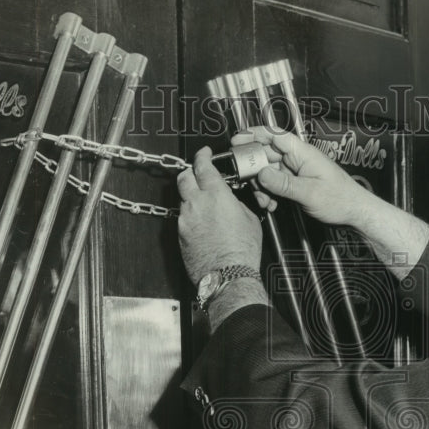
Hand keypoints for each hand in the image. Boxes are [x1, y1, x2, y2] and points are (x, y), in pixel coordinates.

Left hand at [176, 146, 261, 284]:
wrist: (228, 275)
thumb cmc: (242, 251)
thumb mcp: (249, 219)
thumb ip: (235, 203)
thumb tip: (229, 200)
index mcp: (216, 195)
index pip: (202, 166)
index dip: (202, 156)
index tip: (204, 153)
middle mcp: (196, 204)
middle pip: (184, 177)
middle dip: (190, 173)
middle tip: (198, 174)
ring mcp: (185, 219)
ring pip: (183, 199)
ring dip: (191, 197)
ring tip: (204, 206)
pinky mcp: (180, 234)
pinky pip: (183, 218)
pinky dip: (190, 217)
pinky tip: (202, 226)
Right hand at [232, 127, 378, 226]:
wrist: (354, 212)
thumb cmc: (341, 198)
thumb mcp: (310, 192)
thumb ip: (284, 183)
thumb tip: (261, 174)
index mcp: (303, 153)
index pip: (275, 135)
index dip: (254, 134)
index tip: (237, 140)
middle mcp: (297, 159)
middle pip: (266, 154)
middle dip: (253, 167)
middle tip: (244, 179)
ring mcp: (295, 171)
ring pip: (268, 172)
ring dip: (261, 186)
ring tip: (264, 200)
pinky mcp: (295, 184)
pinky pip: (275, 184)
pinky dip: (269, 194)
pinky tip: (271, 204)